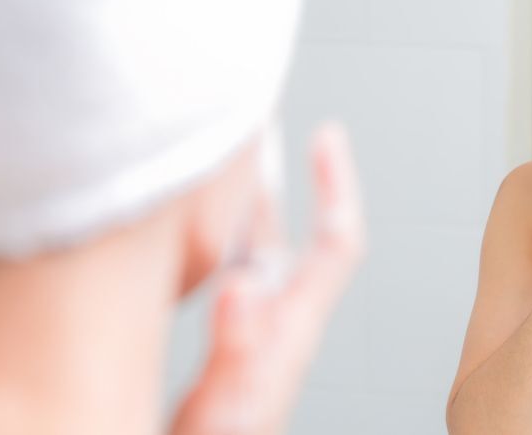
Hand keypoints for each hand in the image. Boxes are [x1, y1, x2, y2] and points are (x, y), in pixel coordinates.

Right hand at [171, 123, 364, 434]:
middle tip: (262, 124)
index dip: (337, 187)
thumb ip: (235, 350)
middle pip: (294, 233)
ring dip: (249, 199)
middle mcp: (281, 319)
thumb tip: (243, 288)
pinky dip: (220, 234)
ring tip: (229, 156)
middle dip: (283, 176)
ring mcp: (257, 327)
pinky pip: (231, 269)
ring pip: (258, 247)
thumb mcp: (224, 407)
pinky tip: (194, 224)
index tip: (328, 135)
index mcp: (291, 329)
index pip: (335, 244)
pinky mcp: (231, 336)